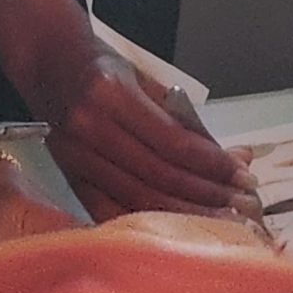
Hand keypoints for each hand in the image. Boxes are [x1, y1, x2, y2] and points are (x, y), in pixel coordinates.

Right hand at [23, 38, 257, 222]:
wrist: (48, 63)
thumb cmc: (103, 66)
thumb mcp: (143, 77)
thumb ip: (181, 116)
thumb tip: (229, 155)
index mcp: (111, 94)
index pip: (172, 142)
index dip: (212, 163)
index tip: (244, 174)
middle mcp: (90, 128)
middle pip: (158, 176)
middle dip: (207, 194)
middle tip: (243, 205)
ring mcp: (76, 157)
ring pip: (139, 198)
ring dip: (186, 213)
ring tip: (222, 220)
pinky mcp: (70, 177)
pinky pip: (113, 210)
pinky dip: (147, 223)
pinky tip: (177, 230)